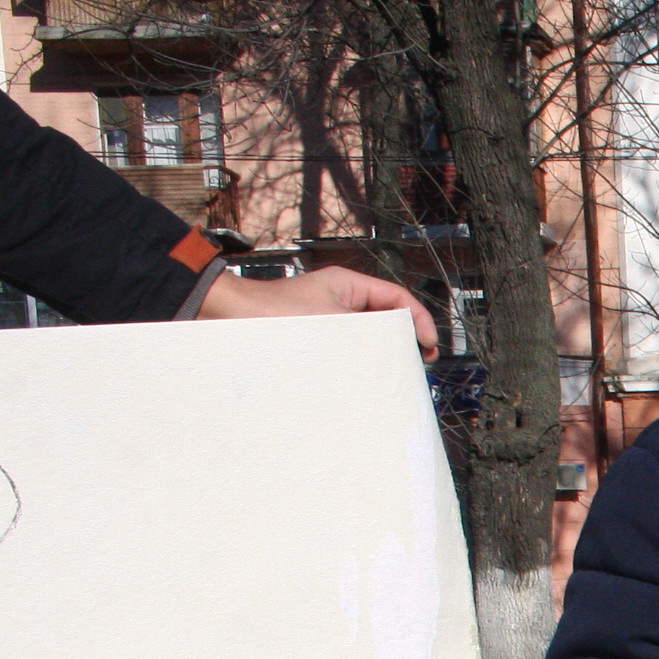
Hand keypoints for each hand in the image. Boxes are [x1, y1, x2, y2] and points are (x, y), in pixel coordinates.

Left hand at [197, 265, 439, 359]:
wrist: (229, 317)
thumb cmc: (271, 313)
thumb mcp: (332, 322)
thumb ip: (370, 333)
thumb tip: (399, 348)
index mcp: (348, 284)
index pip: (398, 298)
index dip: (420, 320)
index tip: (429, 345)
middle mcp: (339, 297)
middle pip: (387, 316)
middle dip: (406, 339)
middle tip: (420, 361)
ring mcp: (328, 316)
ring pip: (369, 333)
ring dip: (384, 351)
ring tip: (395, 370)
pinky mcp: (316, 335)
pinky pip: (349, 344)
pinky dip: (363, 358)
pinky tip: (364, 374)